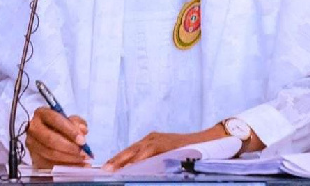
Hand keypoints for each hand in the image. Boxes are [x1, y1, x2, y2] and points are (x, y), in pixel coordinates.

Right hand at [26, 106, 90, 168]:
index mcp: (42, 113)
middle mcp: (34, 129)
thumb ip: (77, 122)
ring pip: (49, 154)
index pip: (55, 119)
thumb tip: (82, 131)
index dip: (69, 130)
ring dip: (68, 159)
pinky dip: (63, 168)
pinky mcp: (34, 159)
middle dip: (69, 147)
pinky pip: (48, 166)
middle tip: (83, 153)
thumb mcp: (68, 119)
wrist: (47, 135)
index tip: (82, 140)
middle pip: (50, 139)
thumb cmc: (59, 125)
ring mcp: (32, 145)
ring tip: (82, 161)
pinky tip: (75, 167)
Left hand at [103, 127, 222, 171]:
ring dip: (124, 160)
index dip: (118, 159)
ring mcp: (158, 139)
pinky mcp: (165, 143)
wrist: (205, 142)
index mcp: (149, 141)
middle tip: (104, 170)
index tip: (106, 167)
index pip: (129, 151)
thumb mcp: (165, 156)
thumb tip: (137, 171)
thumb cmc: (185, 152)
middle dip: (116, 160)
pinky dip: (140, 159)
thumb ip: (152, 161)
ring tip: (113, 169)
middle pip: (129, 150)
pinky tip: (132, 166)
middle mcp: (151, 138)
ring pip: (136, 150)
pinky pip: (150, 152)